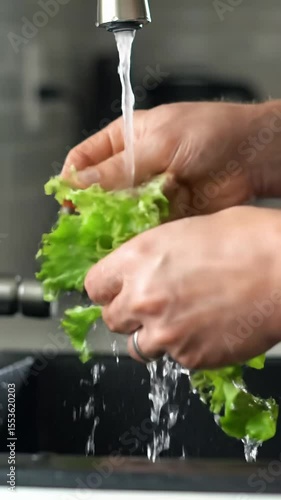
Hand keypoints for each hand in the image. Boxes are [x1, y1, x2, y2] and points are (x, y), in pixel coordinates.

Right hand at [62, 102, 264, 217]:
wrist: (251, 157)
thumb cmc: (209, 133)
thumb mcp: (159, 143)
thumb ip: (119, 167)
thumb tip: (79, 184)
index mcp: (123, 140)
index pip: (83, 159)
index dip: (72, 180)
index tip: (68, 201)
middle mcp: (131, 168)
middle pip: (97, 191)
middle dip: (90, 208)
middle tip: (86, 224)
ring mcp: (146, 193)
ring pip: (117, 213)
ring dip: (112, 224)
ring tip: (108, 235)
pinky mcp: (162, 215)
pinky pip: (140, 228)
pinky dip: (134, 236)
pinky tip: (130, 242)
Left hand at [85, 206, 280, 368]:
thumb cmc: (248, 239)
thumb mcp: (188, 231)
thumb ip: (154, 256)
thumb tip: (144, 268)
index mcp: (138, 258)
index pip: (94, 285)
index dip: (106, 289)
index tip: (116, 291)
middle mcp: (143, 298)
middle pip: (111, 320)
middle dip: (129, 314)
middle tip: (154, 305)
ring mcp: (165, 333)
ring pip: (139, 346)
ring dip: (154, 336)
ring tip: (182, 320)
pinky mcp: (191, 357)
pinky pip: (176, 358)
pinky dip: (186, 348)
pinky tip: (208, 328)